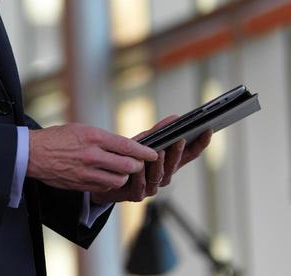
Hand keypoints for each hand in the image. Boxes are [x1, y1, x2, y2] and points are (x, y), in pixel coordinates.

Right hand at [26, 123, 157, 193]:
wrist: (34, 154)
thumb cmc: (57, 138)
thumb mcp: (80, 129)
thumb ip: (101, 138)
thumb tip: (121, 146)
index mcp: (93, 136)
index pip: (126, 145)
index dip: (143, 151)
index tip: (153, 153)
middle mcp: (93, 155)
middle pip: (127, 166)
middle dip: (137, 166)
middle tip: (139, 164)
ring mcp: (88, 172)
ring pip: (119, 180)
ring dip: (124, 177)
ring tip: (123, 172)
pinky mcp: (83, 185)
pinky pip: (105, 188)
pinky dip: (110, 183)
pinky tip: (107, 177)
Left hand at [91, 117, 212, 204]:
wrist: (105, 177)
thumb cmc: (127, 157)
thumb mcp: (143, 141)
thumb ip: (158, 131)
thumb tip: (175, 117)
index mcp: (168, 164)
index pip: (188, 155)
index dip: (200, 144)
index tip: (208, 131)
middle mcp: (163, 177)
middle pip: (175, 166)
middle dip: (178, 152)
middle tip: (181, 139)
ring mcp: (151, 188)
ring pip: (160, 177)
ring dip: (161, 164)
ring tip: (160, 151)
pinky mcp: (136, 196)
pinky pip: (140, 186)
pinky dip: (140, 175)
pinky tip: (138, 167)